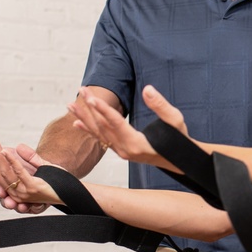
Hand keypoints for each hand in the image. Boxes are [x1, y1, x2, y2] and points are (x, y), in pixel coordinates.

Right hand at [0, 142, 60, 210]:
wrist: (68, 189)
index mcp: (14, 187)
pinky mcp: (33, 187)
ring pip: (5, 173)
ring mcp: (23, 192)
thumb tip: (12, 147)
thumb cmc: (52, 179)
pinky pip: (19, 173)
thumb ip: (22, 156)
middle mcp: (15, 193)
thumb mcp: (35, 164)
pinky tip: (6, 151)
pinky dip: (11, 161)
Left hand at [69, 85, 186, 169]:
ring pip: (99, 133)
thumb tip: (147, 89)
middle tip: (82, 90)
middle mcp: (125, 150)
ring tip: (71, 105)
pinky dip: (89, 130)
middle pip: (103, 126)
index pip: (116, 123)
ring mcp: (121, 152)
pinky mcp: (121, 151)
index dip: (103, 109)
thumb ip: (160, 105)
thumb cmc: (179, 141)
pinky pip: (101, 139)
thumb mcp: (175, 121)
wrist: (180, 162)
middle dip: (91, 108)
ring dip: (85, 118)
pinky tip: (77, 123)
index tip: (91, 97)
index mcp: (136, 144)